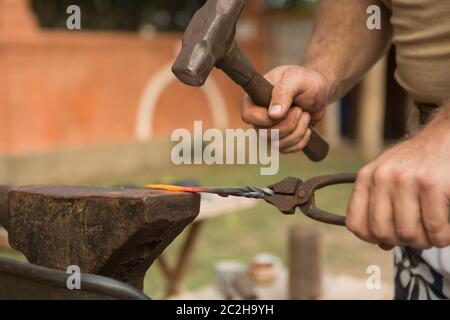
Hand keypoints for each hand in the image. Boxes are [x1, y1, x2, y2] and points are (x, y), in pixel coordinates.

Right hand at [241, 65, 330, 153]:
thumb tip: (273, 114)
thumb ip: (283, 93)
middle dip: (288, 125)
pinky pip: (286, 150)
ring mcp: (268, 130)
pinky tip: (307, 127)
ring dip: (297, 132)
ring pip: (276, 144)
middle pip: (264, 134)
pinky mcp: (280, 140)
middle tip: (299, 110)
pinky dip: (301, 141)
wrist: (319, 91)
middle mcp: (258, 117)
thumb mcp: (295, 79)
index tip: (284, 111)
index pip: (248, 116)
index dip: (265, 118)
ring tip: (305, 115)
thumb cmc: (305, 81)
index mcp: (254, 98)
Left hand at [346, 118, 449, 249]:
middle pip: (382, 232)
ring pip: (408, 234)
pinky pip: (435, 228)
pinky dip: (443, 237)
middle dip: (401, 241)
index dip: (372, 238)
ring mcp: (406, 180)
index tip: (387, 237)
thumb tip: (382, 244)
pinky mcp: (432, 184)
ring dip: (424, 241)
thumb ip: (380, 207)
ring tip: (433, 231)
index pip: (355, 223)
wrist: (445, 137)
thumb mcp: (389, 176)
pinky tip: (447, 229)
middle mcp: (382, 177)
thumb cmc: (417, 162)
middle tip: (417, 235)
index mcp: (366, 177)